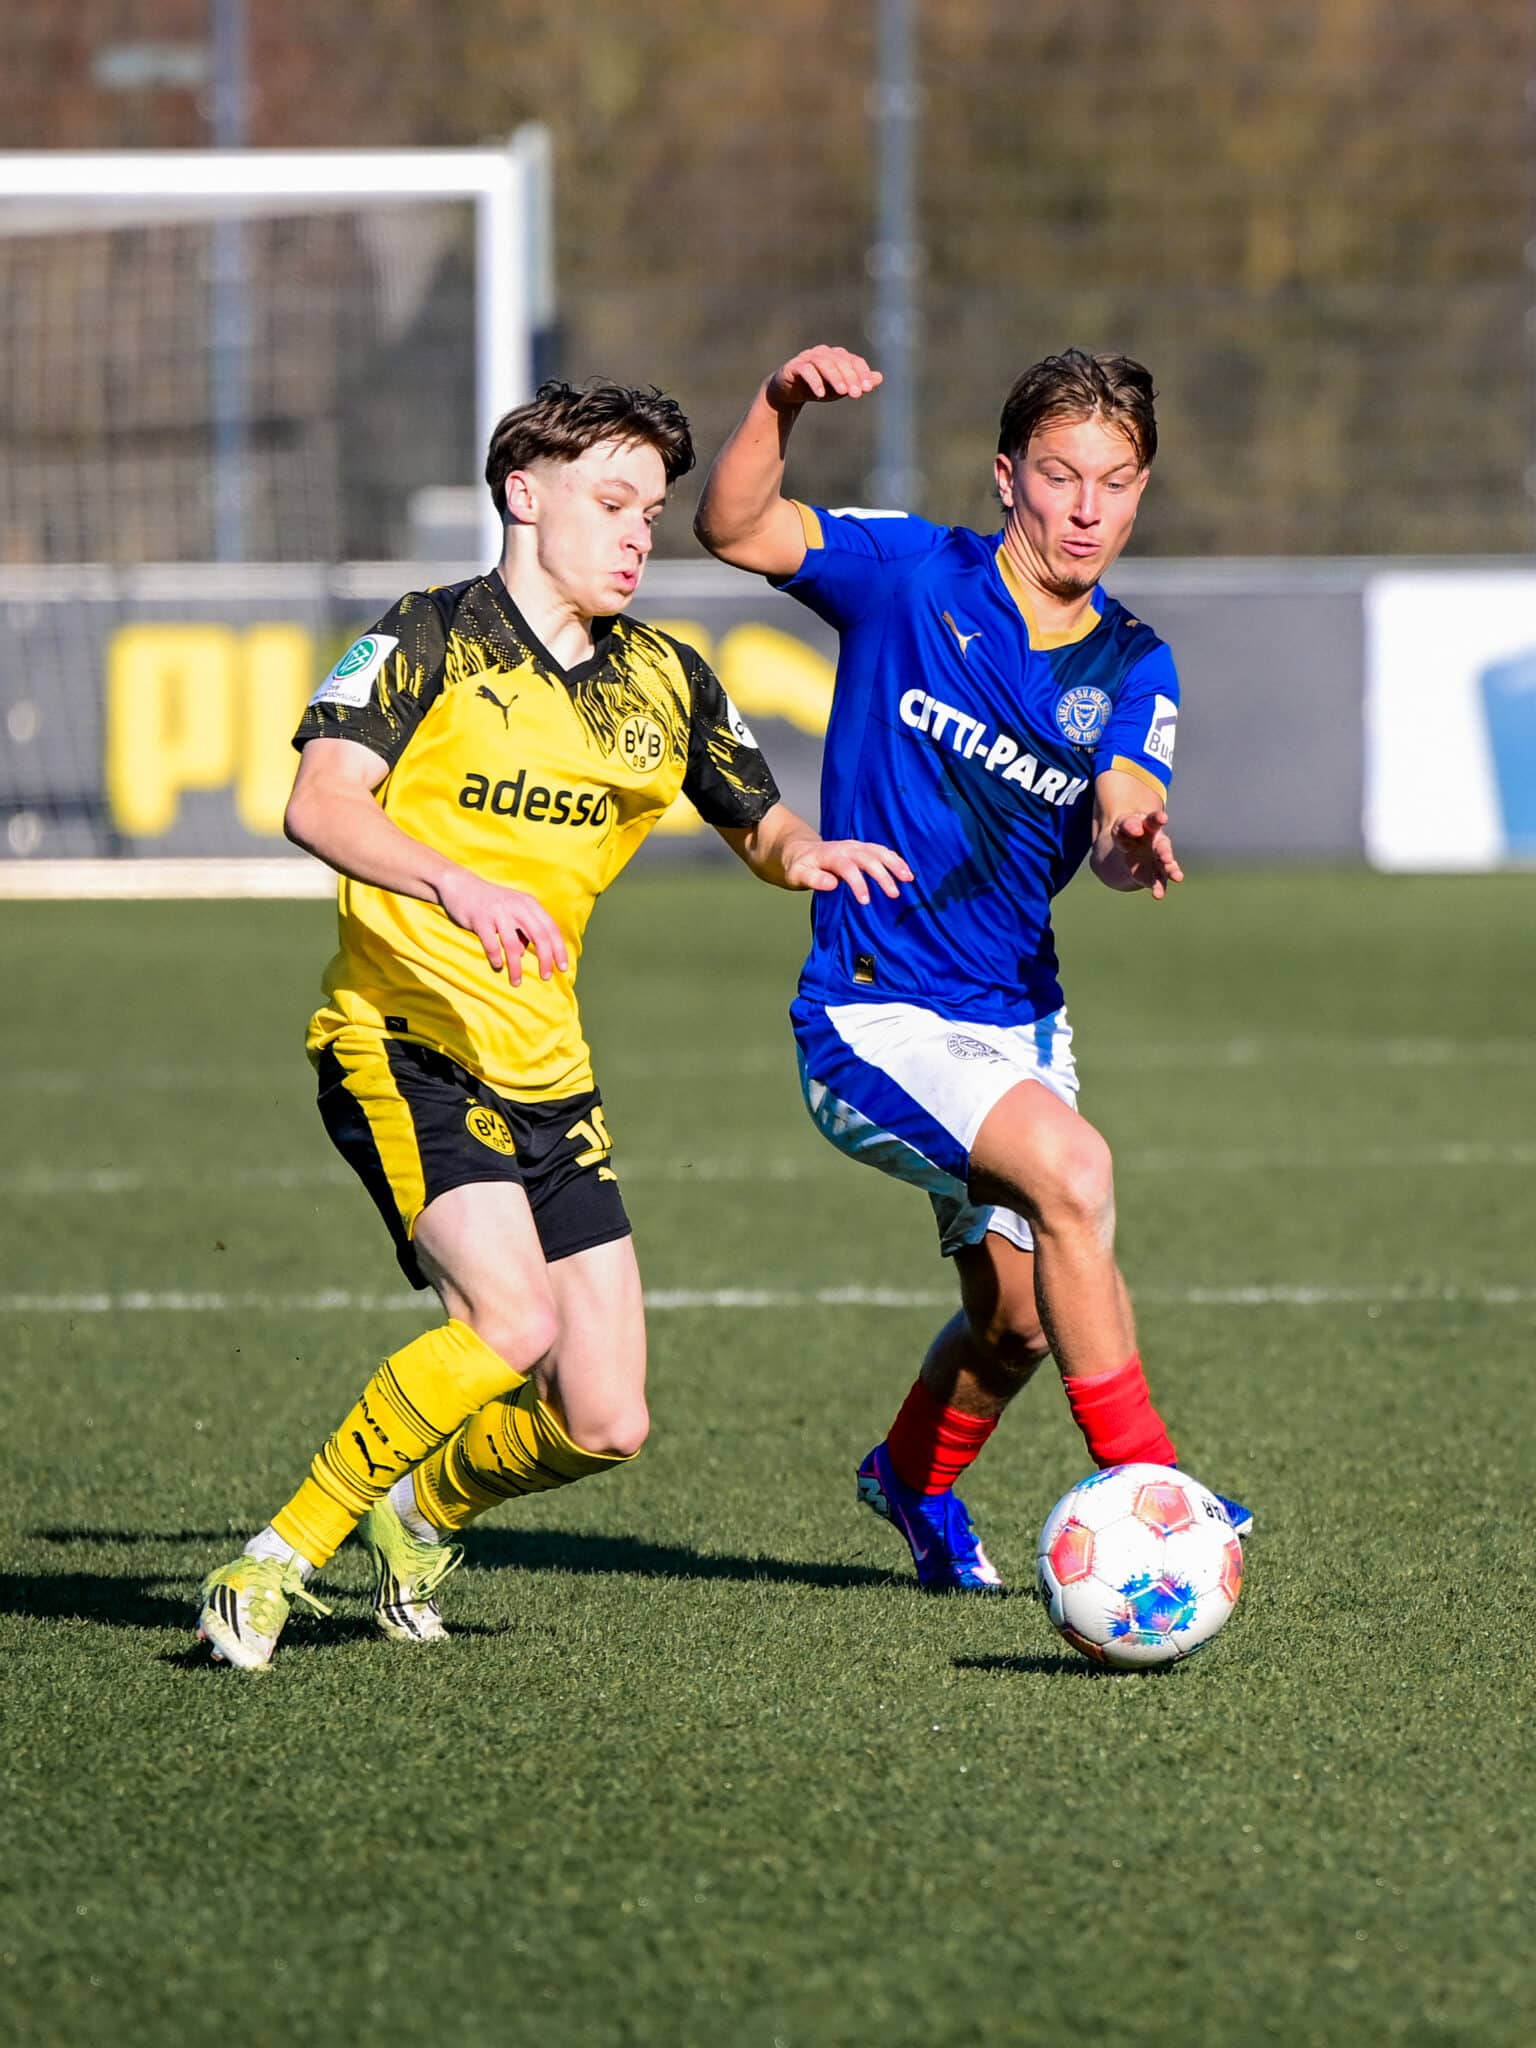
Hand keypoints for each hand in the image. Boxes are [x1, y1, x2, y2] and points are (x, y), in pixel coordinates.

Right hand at [435, 869, 568, 984]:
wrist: (461, 885)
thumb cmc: (491, 903)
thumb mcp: (513, 911)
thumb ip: (522, 930)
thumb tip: (524, 954)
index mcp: (529, 904)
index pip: (551, 929)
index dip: (559, 949)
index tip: (562, 968)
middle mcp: (517, 906)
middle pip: (539, 936)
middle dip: (545, 959)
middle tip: (546, 977)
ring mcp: (498, 912)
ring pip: (513, 945)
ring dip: (516, 967)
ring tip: (516, 982)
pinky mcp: (480, 919)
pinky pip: (491, 944)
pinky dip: (495, 958)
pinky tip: (497, 967)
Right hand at [767, 346, 882, 411]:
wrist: (789, 392)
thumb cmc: (819, 388)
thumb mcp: (840, 388)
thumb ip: (858, 383)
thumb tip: (879, 378)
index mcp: (838, 356)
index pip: (854, 361)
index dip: (862, 373)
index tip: (867, 389)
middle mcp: (824, 353)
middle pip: (840, 362)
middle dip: (850, 378)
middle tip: (856, 394)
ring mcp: (808, 357)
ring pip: (824, 363)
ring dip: (835, 377)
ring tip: (842, 393)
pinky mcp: (794, 366)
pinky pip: (806, 370)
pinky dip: (814, 381)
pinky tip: (820, 394)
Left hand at [781, 836, 912, 903]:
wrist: (800, 851)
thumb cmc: (799, 866)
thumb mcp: (797, 875)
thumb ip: (813, 879)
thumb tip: (831, 884)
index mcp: (830, 855)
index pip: (847, 868)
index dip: (858, 883)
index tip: (866, 901)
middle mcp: (846, 848)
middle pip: (868, 858)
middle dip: (883, 875)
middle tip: (894, 894)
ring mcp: (856, 846)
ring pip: (878, 851)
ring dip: (895, 863)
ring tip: (909, 878)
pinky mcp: (862, 848)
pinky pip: (881, 850)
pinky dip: (895, 859)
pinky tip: (906, 871)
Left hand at [1110, 809, 1183, 898]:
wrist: (1127, 847)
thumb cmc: (1127, 831)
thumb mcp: (1121, 826)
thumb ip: (1127, 826)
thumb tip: (1137, 830)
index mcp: (1150, 827)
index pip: (1154, 820)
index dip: (1158, 819)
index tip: (1163, 818)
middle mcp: (1158, 843)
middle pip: (1163, 847)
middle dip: (1165, 853)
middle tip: (1167, 858)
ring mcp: (1158, 860)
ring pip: (1167, 867)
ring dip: (1171, 871)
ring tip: (1177, 877)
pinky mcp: (1153, 875)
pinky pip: (1157, 882)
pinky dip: (1158, 889)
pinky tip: (1158, 895)